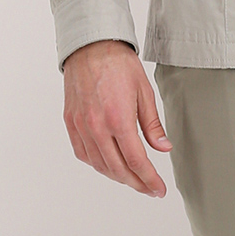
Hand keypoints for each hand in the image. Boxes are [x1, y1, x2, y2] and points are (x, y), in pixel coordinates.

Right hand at [62, 39, 172, 196]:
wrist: (91, 45)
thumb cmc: (119, 64)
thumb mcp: (144, 91)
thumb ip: (152, 124)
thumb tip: (163, 148)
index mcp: (118, 119)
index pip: (136, 161)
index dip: (149, 179)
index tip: (158, 189)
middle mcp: (97, 127)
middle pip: (117, 169)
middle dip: (136, 183)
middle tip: (149, 188)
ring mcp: (81, 127)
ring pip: (99, 165)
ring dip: (117, 176)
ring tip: (132, 178)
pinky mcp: (71, 123)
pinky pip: (83, 154)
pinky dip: (97, 164)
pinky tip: (109, 164)